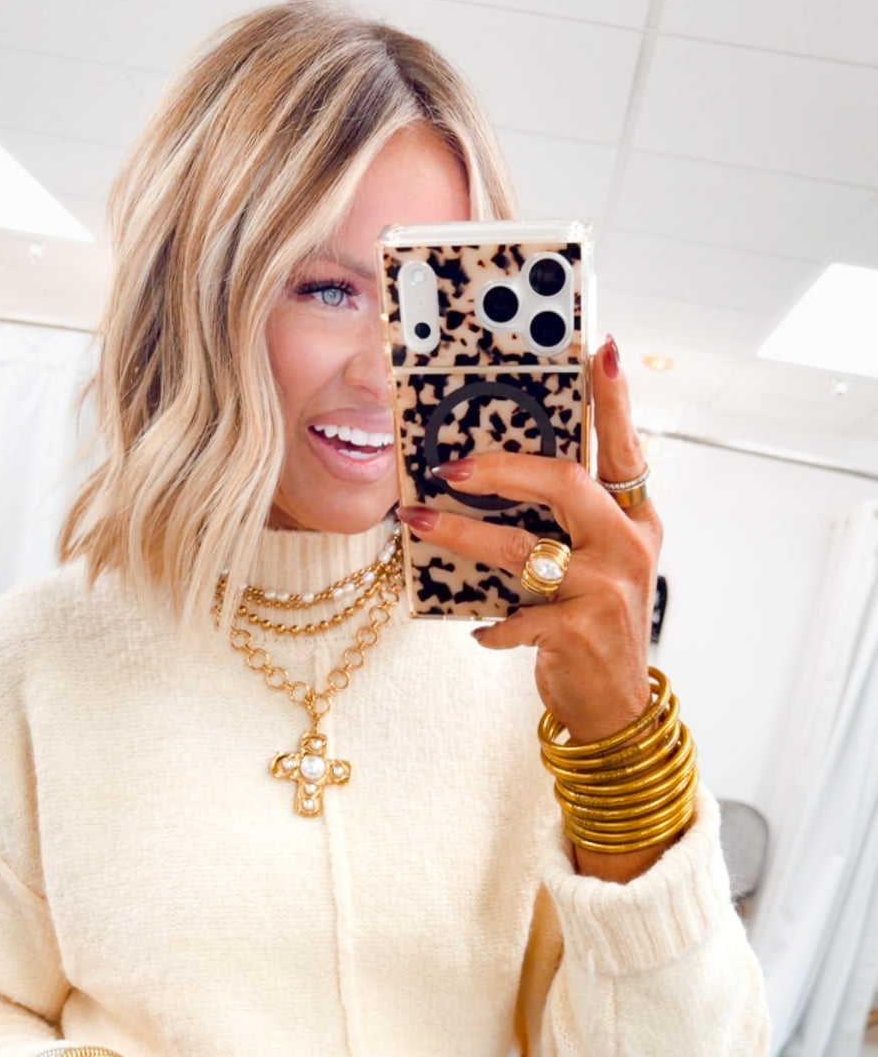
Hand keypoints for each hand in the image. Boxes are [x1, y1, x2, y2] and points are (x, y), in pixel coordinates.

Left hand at [398, 334, 660, 746]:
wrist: (616, 707)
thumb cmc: (596, 625)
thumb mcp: (600, 564)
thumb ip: (570, 522)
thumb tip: (496, 474)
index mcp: (636, 519)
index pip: (624, 447)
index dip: (614, 399)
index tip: (599, 349)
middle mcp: (628, 546)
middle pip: (565, 483)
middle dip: (503, 468)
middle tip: (452, 467)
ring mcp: (606, 588)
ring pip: (522, 547)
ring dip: (463, 535)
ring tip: (420, 520)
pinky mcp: (578, 630)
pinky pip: (516, 615)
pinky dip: (490, 623)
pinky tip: (478, 627)